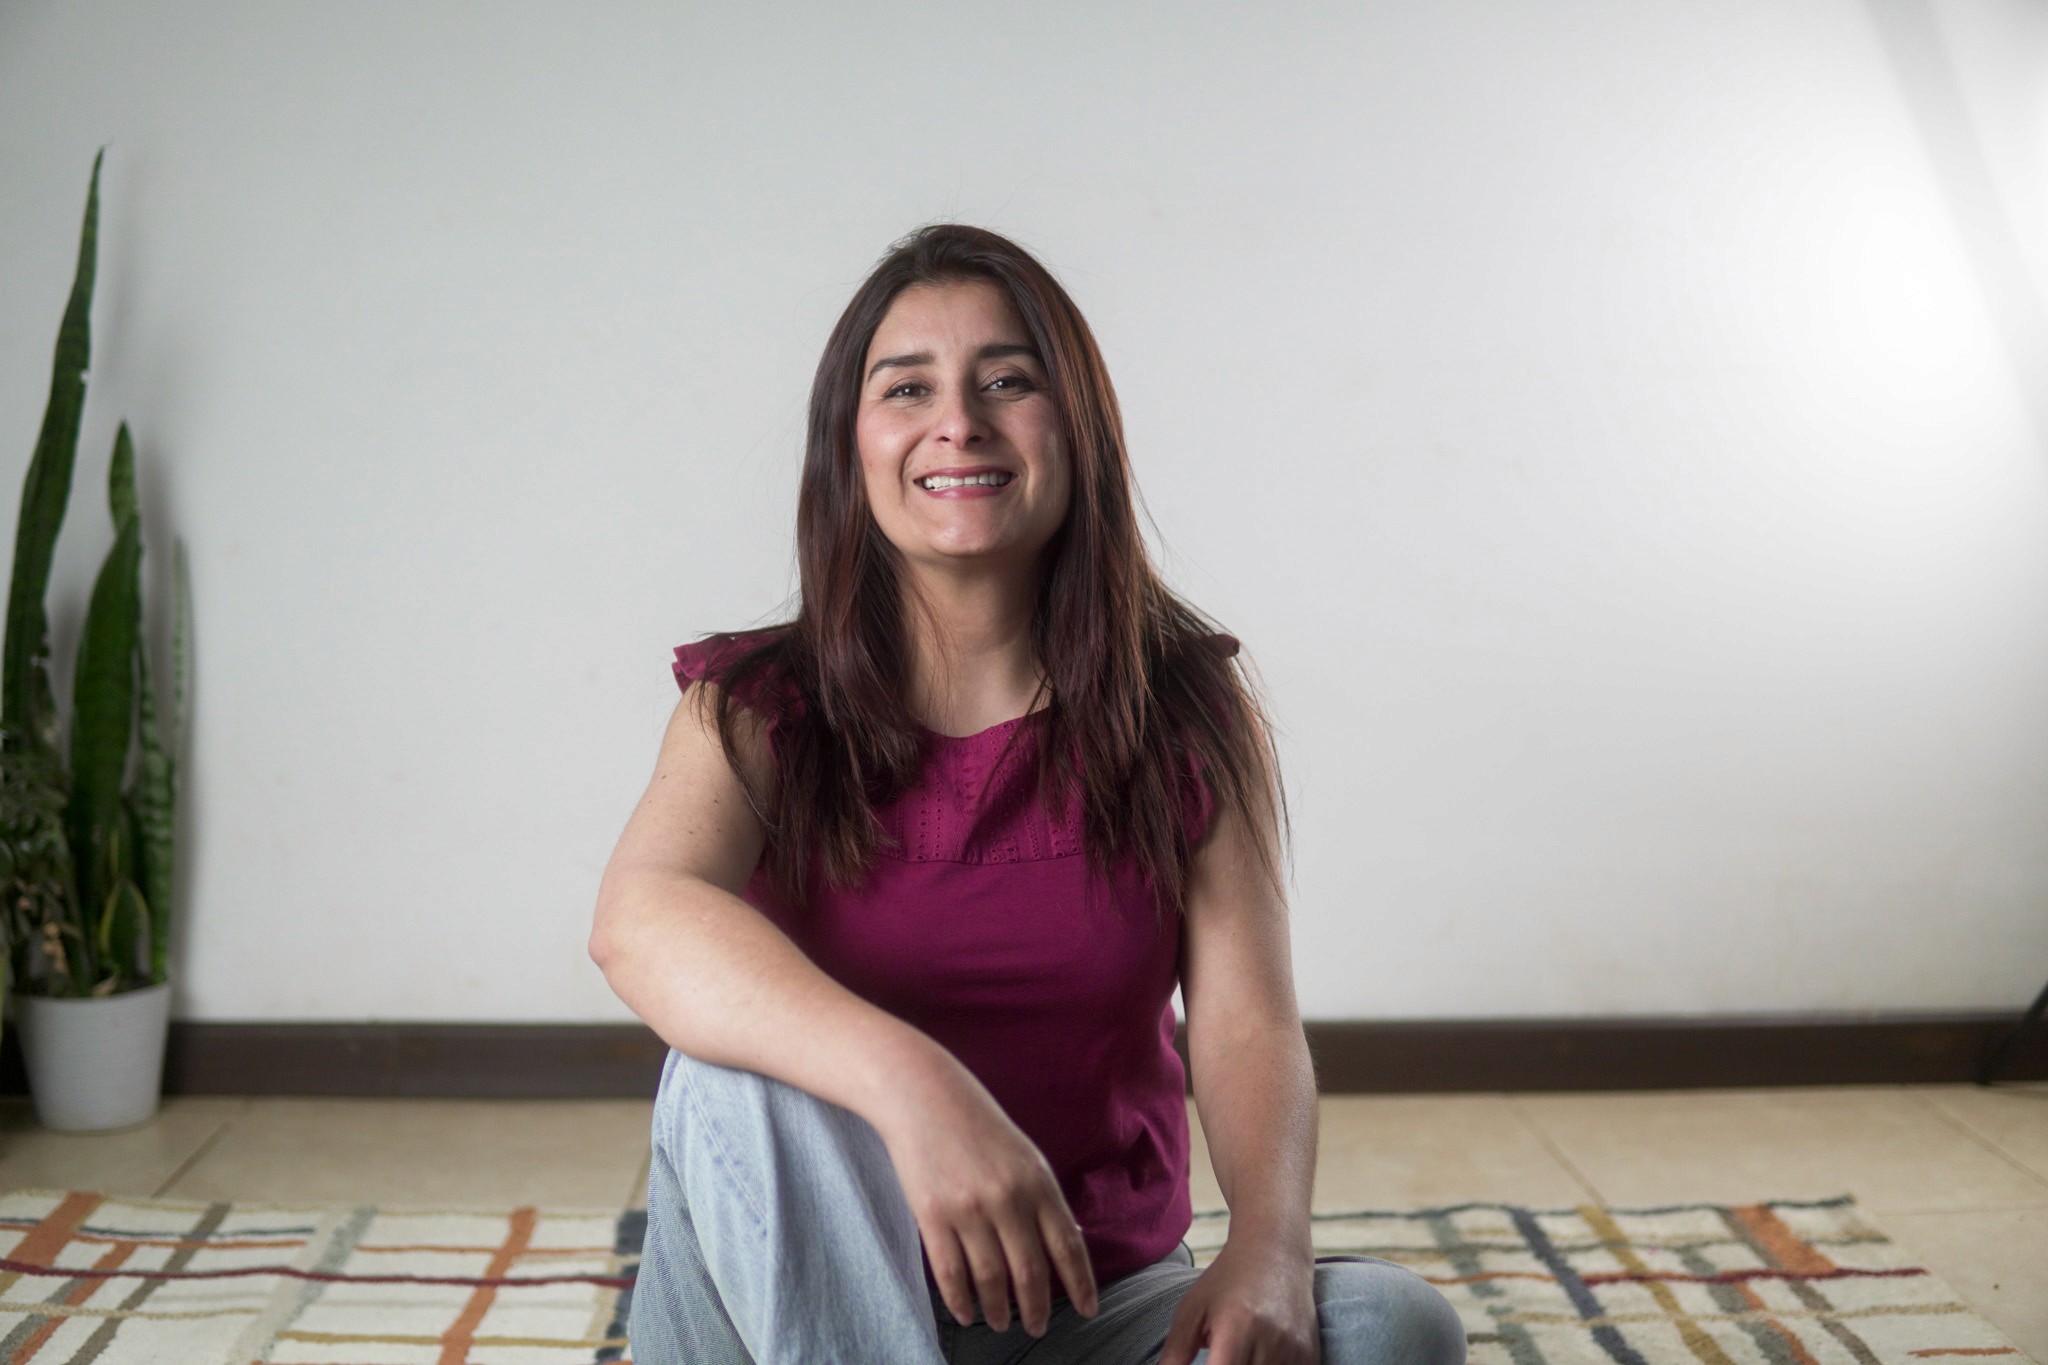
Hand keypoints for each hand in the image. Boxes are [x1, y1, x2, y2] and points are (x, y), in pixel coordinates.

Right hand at [872, 1054, 1098, 1335]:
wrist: (922, 1094)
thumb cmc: (976, 1123)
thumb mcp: (1024, 1154)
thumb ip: (1042, 1198)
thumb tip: (1066, 1243)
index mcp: (1038, 1181)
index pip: (1068, 1246)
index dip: (1081, 1284)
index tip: (1089, 1311)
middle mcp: (1008, 1198)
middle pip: (1030, 1271)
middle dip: (1037, 1307)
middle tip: (1038, 1327)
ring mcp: (968, 1208)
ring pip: (990, 1278)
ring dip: (998, 1310)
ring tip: (1000, 1323)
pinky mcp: (931, 1214)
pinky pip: (950, 1271)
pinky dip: (960, 1299)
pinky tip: (966, 1313)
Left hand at [1157, 1239, 1317, 1364]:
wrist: (1276, 1251)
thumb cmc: (1227, 1280)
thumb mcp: (1192, 1309)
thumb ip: (1175, 1353)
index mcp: (1236, 1328)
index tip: (1205, 1361)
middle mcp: (1271, 1341)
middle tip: (1220, 1353)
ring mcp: (1295, 1350)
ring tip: (1238, 1351)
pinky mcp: (1310, 1356)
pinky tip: (1259, 1355)